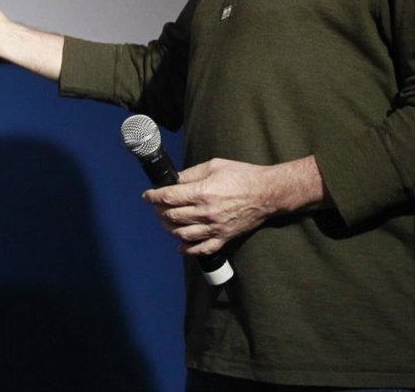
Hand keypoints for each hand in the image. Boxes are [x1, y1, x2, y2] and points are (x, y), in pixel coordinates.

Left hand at [143, 155, 326, 255]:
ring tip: (165, 222)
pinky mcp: (224, 237)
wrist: (267, 193)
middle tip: (156, 206)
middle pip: (172, 216)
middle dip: (159, 211)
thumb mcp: (214, 166)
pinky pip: (202, 249)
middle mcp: (206, 213)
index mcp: (202, 193)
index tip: (147, 196)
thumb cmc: (243, 176)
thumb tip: (174, 180)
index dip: (153, 197)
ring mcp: (215, 228)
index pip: (168, 197)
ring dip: (169, 229)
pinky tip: (180, 245)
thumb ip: (191, 174)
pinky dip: (188, 249)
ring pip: (183, 234)